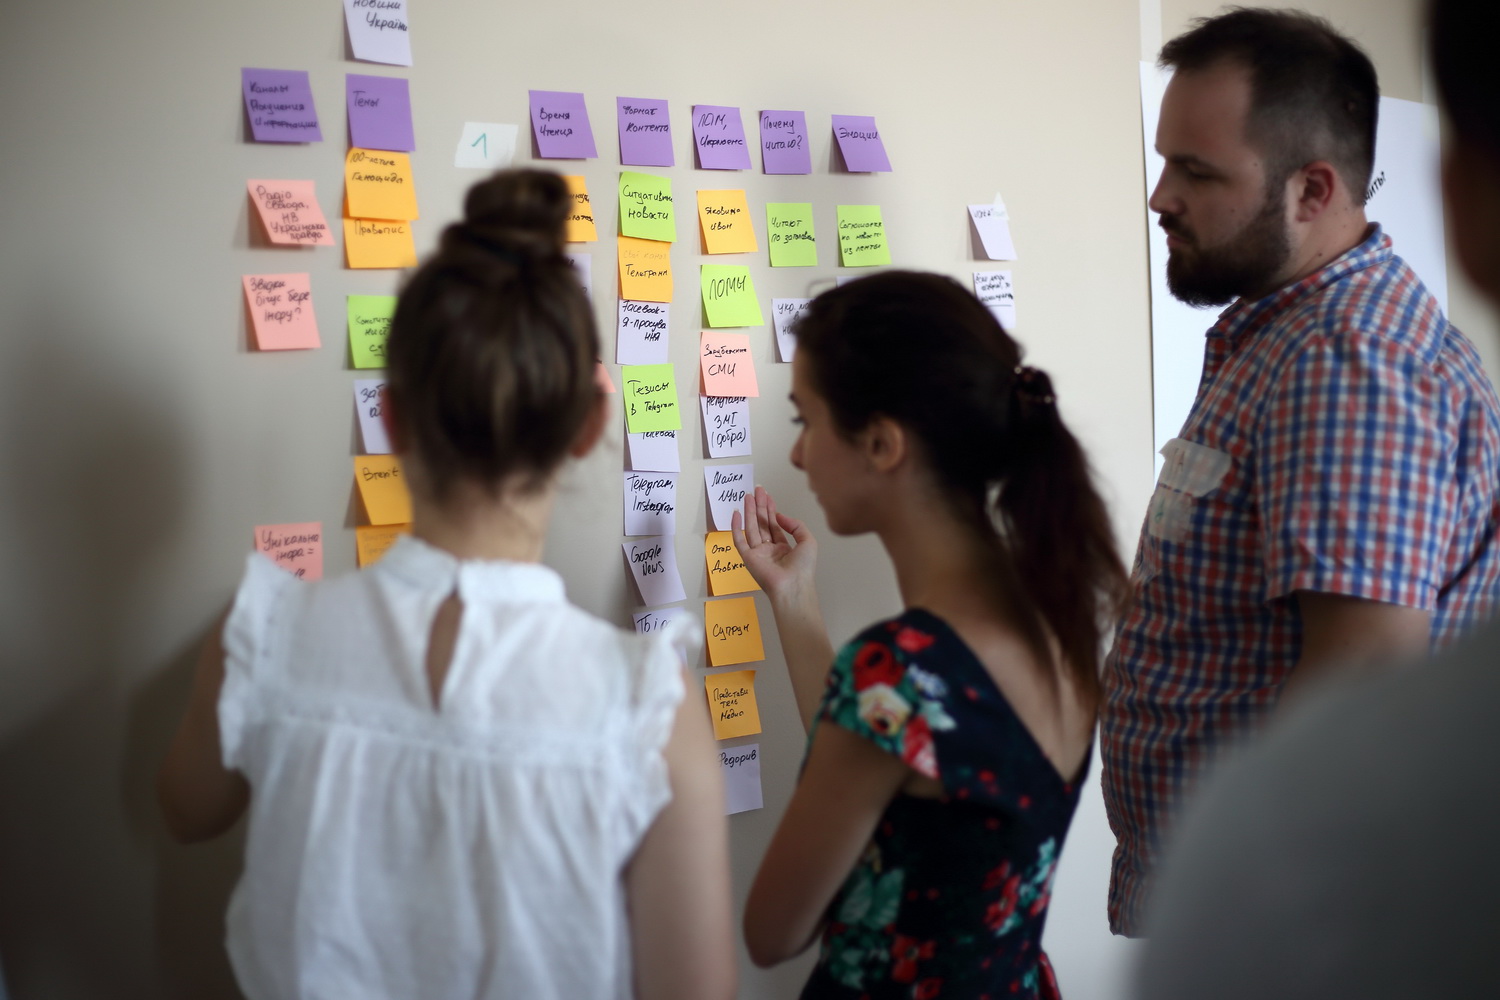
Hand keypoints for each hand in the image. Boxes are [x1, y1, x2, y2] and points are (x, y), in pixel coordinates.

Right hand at [731, 486, 816, 603]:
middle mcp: (769, 549)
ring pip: (751, 528)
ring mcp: (757, 553)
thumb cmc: (803, 567)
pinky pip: (739, 540)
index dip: (770, 509)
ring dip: (749, 511)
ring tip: (748, 495)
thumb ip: (795, 525)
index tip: (767, 496)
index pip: (774, 525)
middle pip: (762, 523)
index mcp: (783, 548)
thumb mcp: (807, 541)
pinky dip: (736, 527)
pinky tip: (736, 513)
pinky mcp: (748, 558)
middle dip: (759, 506)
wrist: (793, 586)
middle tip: (757, 490)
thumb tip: (779, 516)